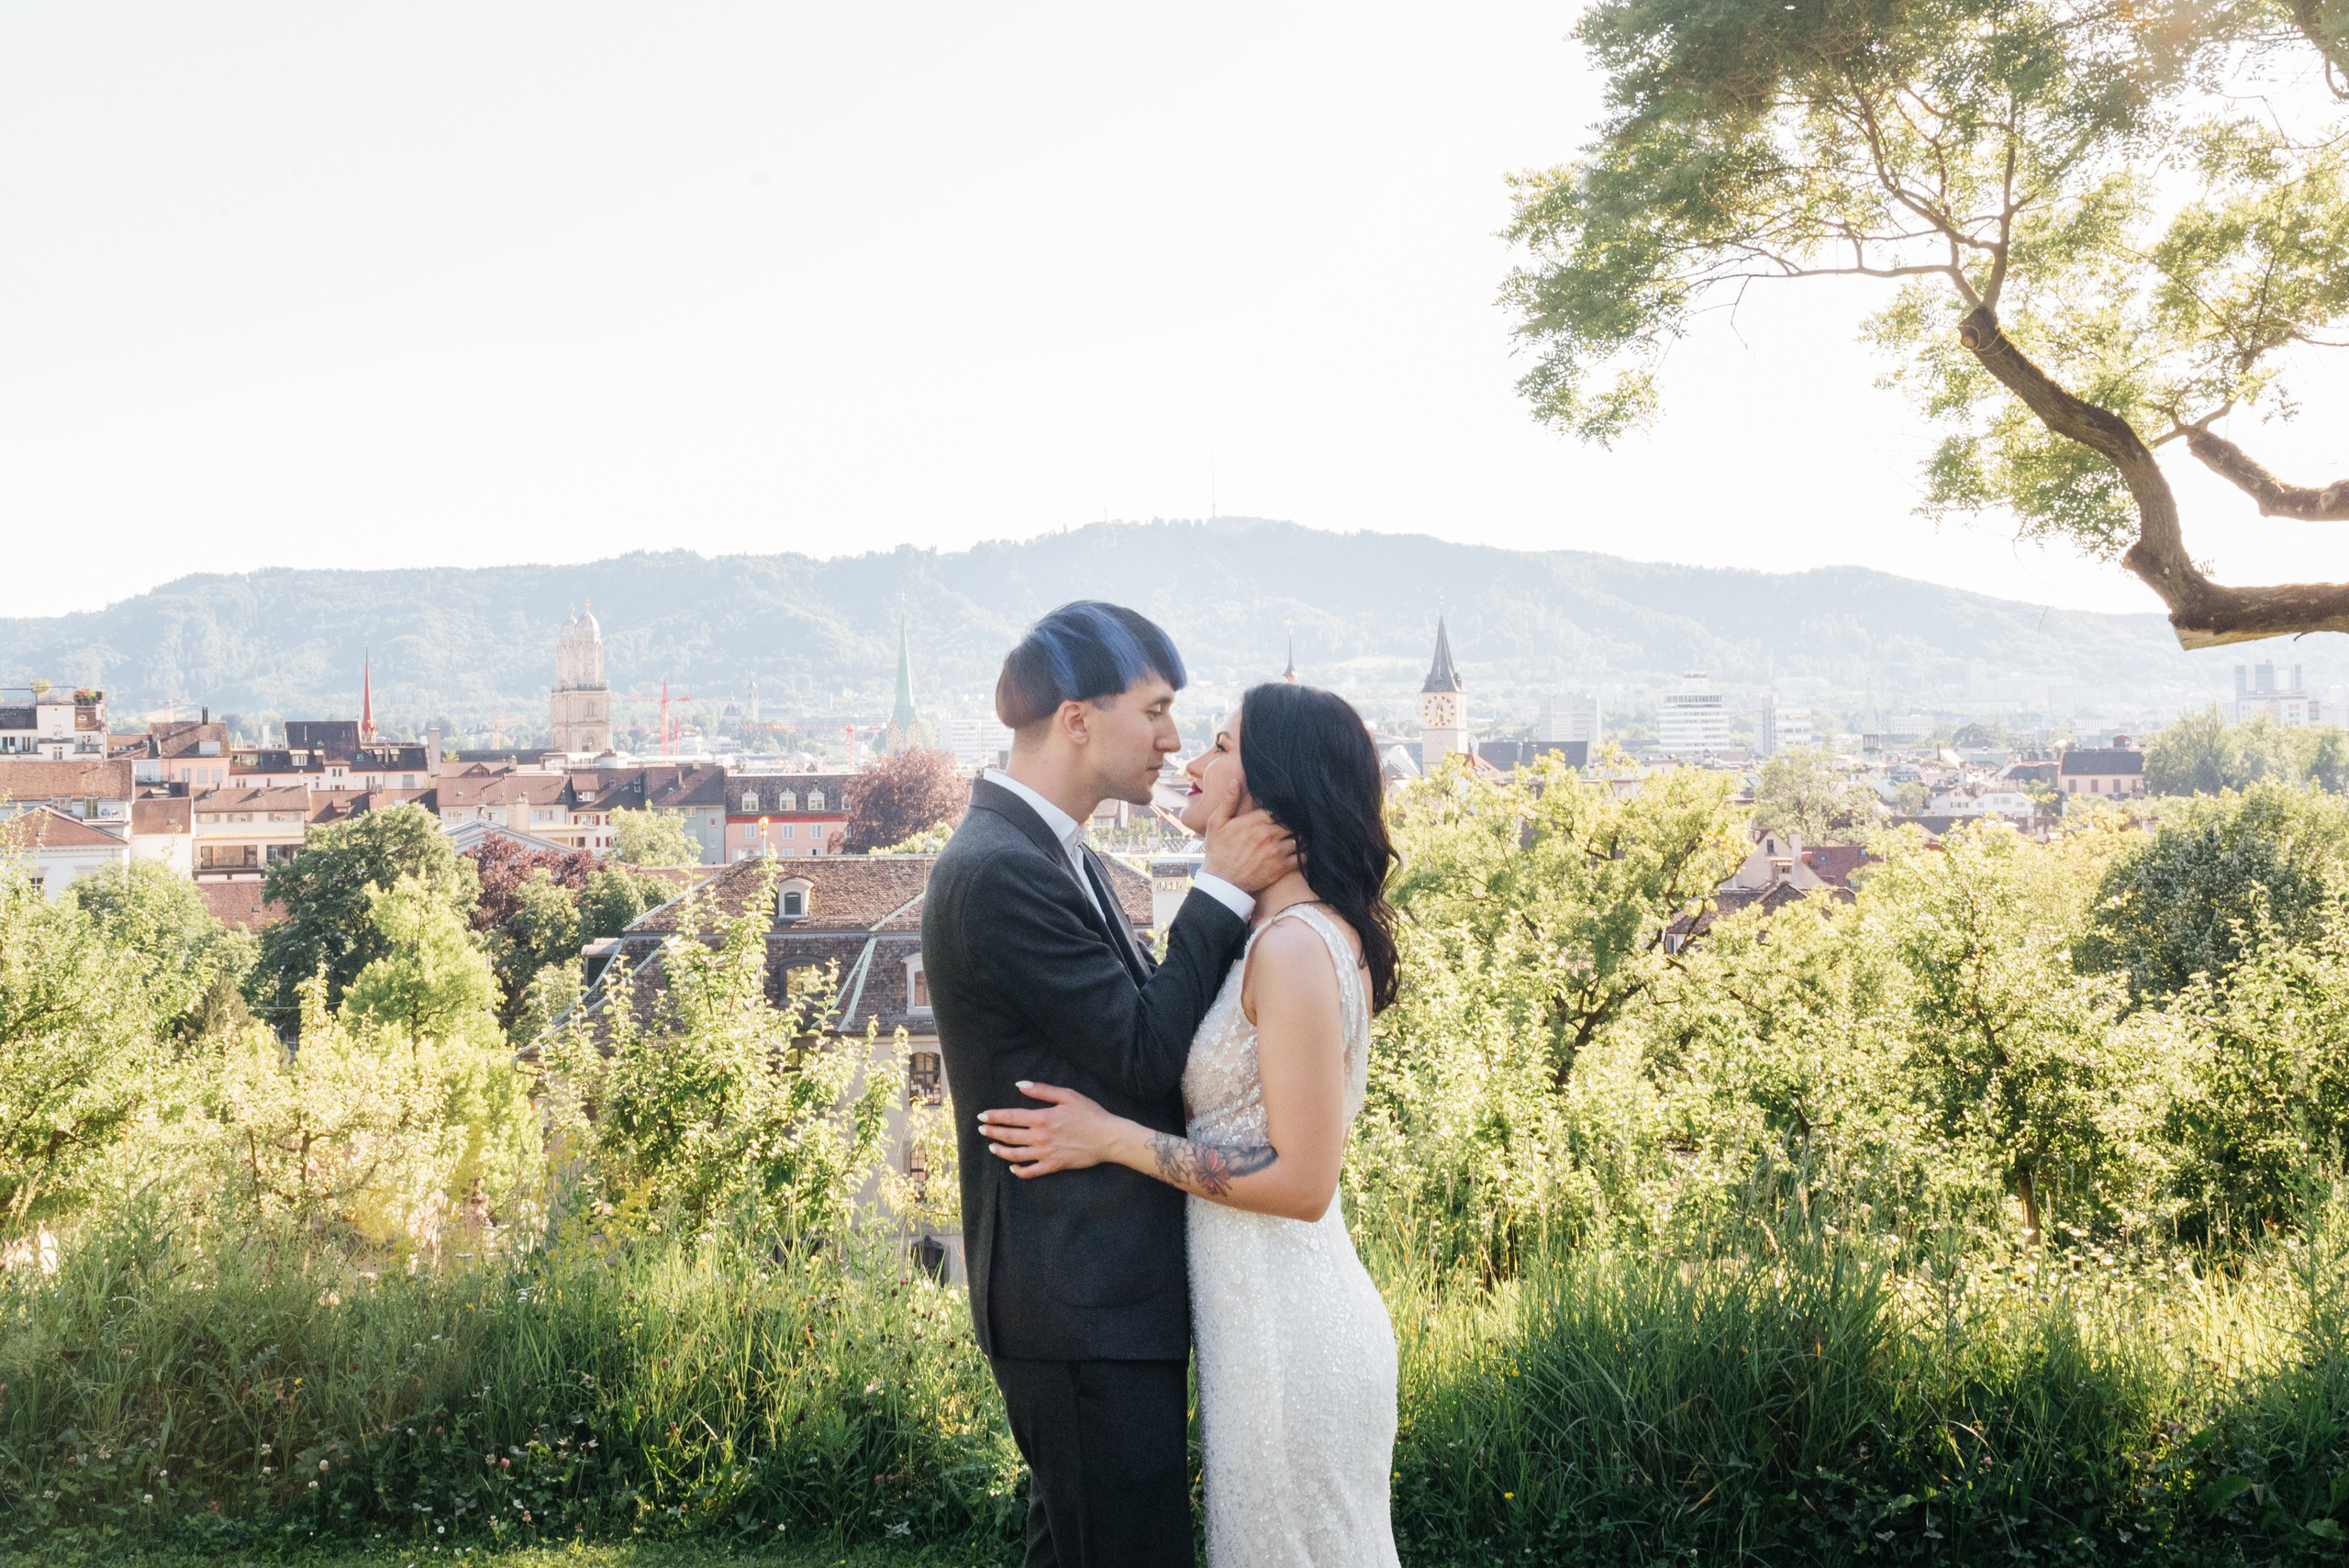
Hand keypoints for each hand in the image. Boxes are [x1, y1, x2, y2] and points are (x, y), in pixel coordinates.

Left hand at [977, 1082, 1125, 1177]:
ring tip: (992, 1147)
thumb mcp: (1067, 1095)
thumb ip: (1042, 1091)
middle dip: (992, 1132)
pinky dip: (1019, 1171)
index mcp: (1042, 1117)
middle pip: (1008, 1136)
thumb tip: (1020, 1085)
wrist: (1108, 1137)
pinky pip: (1031, 1172)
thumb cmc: (1090, 1114)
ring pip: (1015, 1155)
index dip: (994, 1116)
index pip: (1010, 1116)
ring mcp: (1045, 1153)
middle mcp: (1040, 1137)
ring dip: (1000, 1151)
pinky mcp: (1054, 1165)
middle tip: (981, 1130)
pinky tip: (1012, 1167)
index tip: (982, 1116)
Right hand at [1198, 768, 1295, 892]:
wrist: (1221, 882)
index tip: (1289, 810)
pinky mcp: (1281, 868)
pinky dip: (1306, 853)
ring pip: (1300, 838)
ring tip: (1304, 835)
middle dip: (1296, 822)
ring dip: (1302, 836)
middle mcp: (1269, 834)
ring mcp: (1277, 851)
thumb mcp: (1216, 823)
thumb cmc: (1217, 851)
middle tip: (1300, 821)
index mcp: (1256, 821)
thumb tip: (1235, 781)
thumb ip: (1228, 802)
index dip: (1285, 809)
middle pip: (1292, 822)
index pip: (1280, 809)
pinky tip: (1306, 850)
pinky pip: (1302, 857)